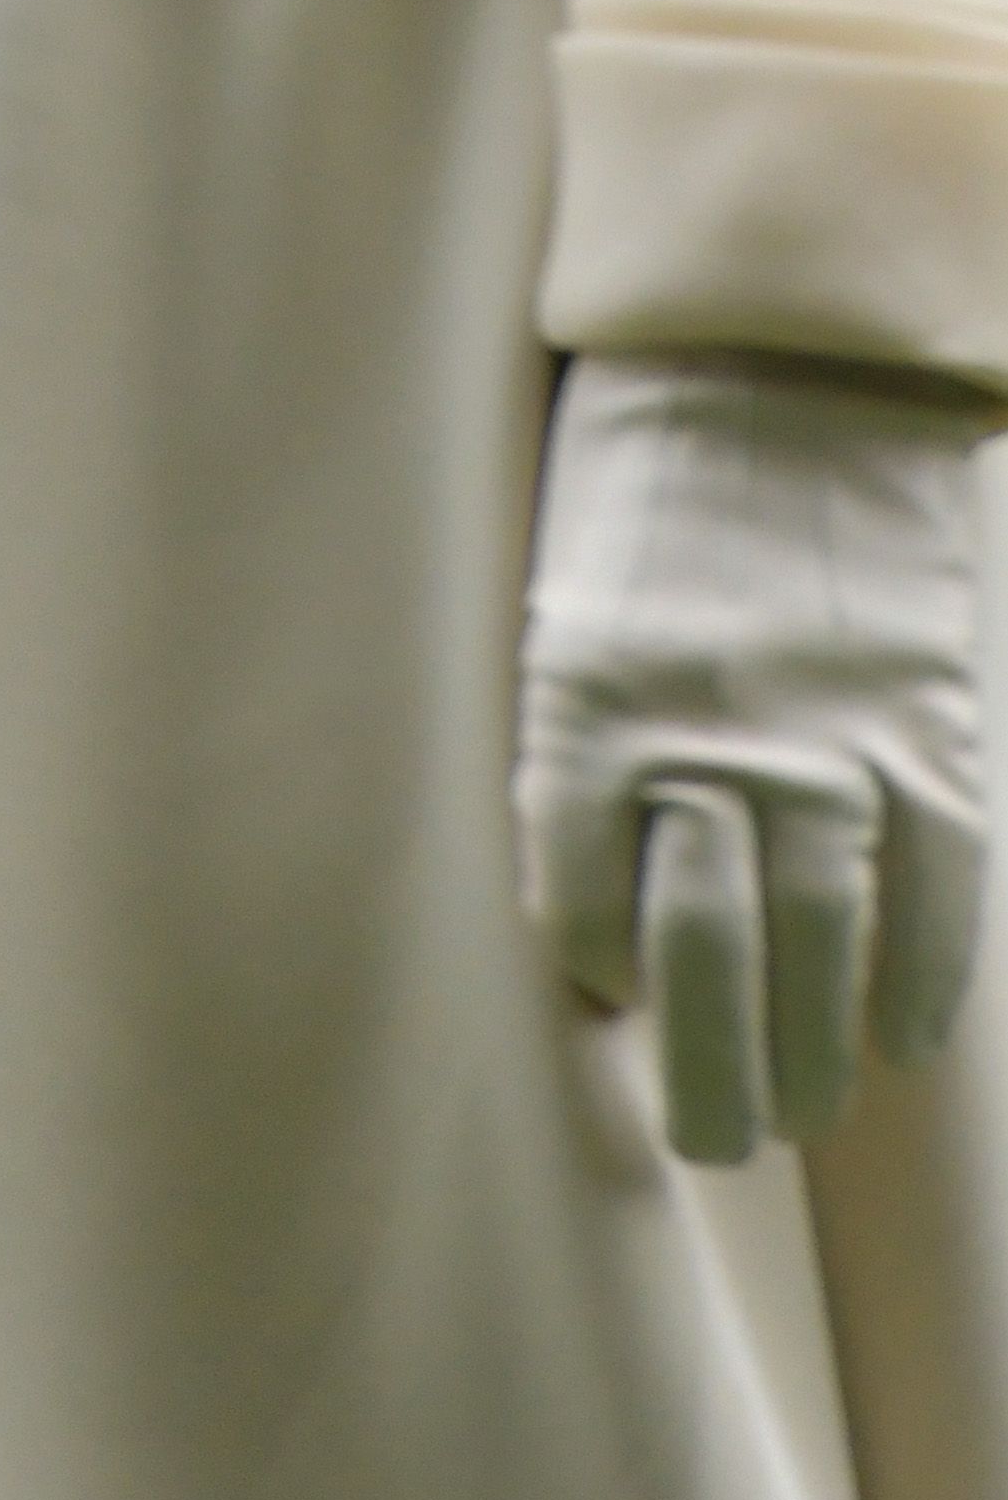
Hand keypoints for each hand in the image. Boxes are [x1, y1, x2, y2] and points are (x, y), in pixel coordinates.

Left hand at [514, 349, 991, 1161]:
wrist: (783, 360)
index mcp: (581, 703)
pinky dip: (918, 982)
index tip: (615, 1001)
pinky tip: (895, 1036)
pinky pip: (935, 896)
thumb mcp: (563, 608)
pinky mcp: (927, 727)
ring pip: (823, 954)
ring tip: (795, 1112)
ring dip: (812, 1060)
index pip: (581, 911)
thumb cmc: (643, 491)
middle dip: (709, 1081)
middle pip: (704, 963)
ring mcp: (830, 737)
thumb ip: (576, 757)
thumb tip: (598, 931)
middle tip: (713, 1139)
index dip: (600, 976)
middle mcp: (703, 735)